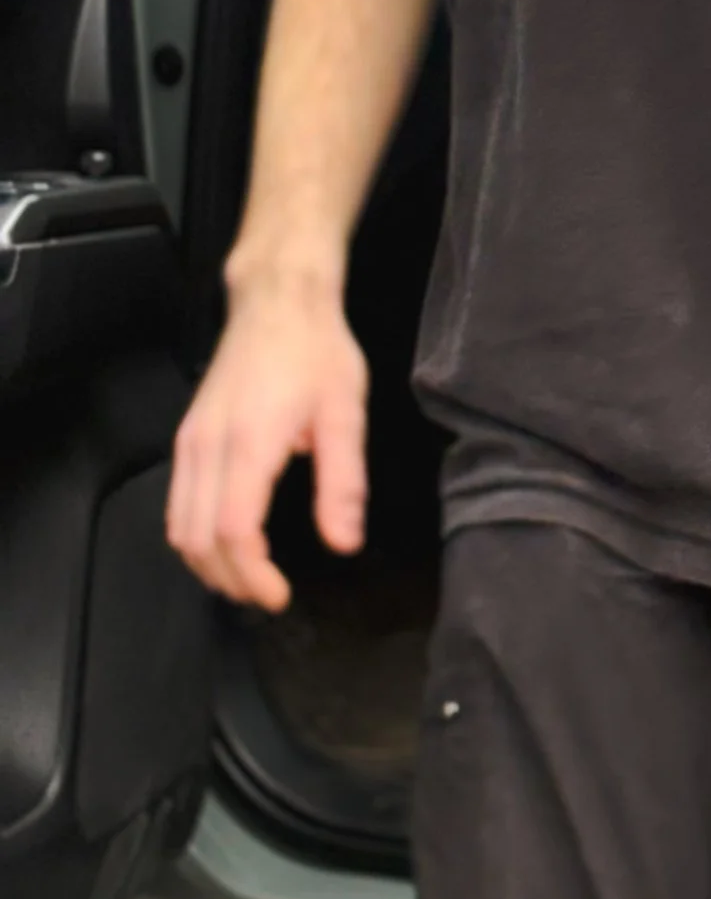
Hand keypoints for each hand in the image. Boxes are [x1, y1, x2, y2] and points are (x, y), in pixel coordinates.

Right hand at [167, 272, 367, 612]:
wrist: (277, 301)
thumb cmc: (318, 352)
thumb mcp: (346, 413)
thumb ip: (343, 482)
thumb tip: (344, 543)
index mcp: (250, 442)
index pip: (233, 530)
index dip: (252, 574)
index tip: (280, 596)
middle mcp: (207, 447)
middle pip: (197, 540)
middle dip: (229, 580)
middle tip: (267, 595)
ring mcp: (189, 442)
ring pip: (178, 527)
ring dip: (208, 564)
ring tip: (250, 578)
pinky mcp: (186, 438)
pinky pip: (177, 505)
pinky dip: (195, 538)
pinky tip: (227, 545)